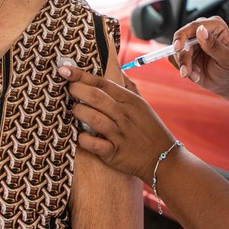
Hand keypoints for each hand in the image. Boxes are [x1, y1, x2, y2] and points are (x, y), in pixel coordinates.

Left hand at [59, 65, 174, 181]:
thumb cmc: (150, 129)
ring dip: (79, 112)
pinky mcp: (114, 153)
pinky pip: (94, 144)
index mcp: (130, 101)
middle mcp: (124, 115)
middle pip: (96, 97)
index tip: (66, 70)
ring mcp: (119, 134)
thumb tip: (118, 69)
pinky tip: (80, 136)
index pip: (102, 83)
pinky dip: (83, 139)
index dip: (82, 75)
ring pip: (94, 118)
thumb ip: (129, 87)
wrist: (163, 158)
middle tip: (68, 88)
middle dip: (77, 90)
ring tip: (74, 110)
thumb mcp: (143, 104)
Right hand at [172, 17, 228, 103]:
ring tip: (196, 76)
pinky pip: (176, 59)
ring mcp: (192, 43)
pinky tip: (195, 75)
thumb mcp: (227, 59)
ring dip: (184, 66)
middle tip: (186, 72)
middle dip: (183, 57)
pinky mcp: (185, 53)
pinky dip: (184, 69)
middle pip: (182, 39)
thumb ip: (214, 45)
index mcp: (215, 26)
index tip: (178, 48)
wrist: (228, 81)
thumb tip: (201, 30)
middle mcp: (201, 31)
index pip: (194, 26)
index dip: (183, 35)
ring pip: (177, 51)